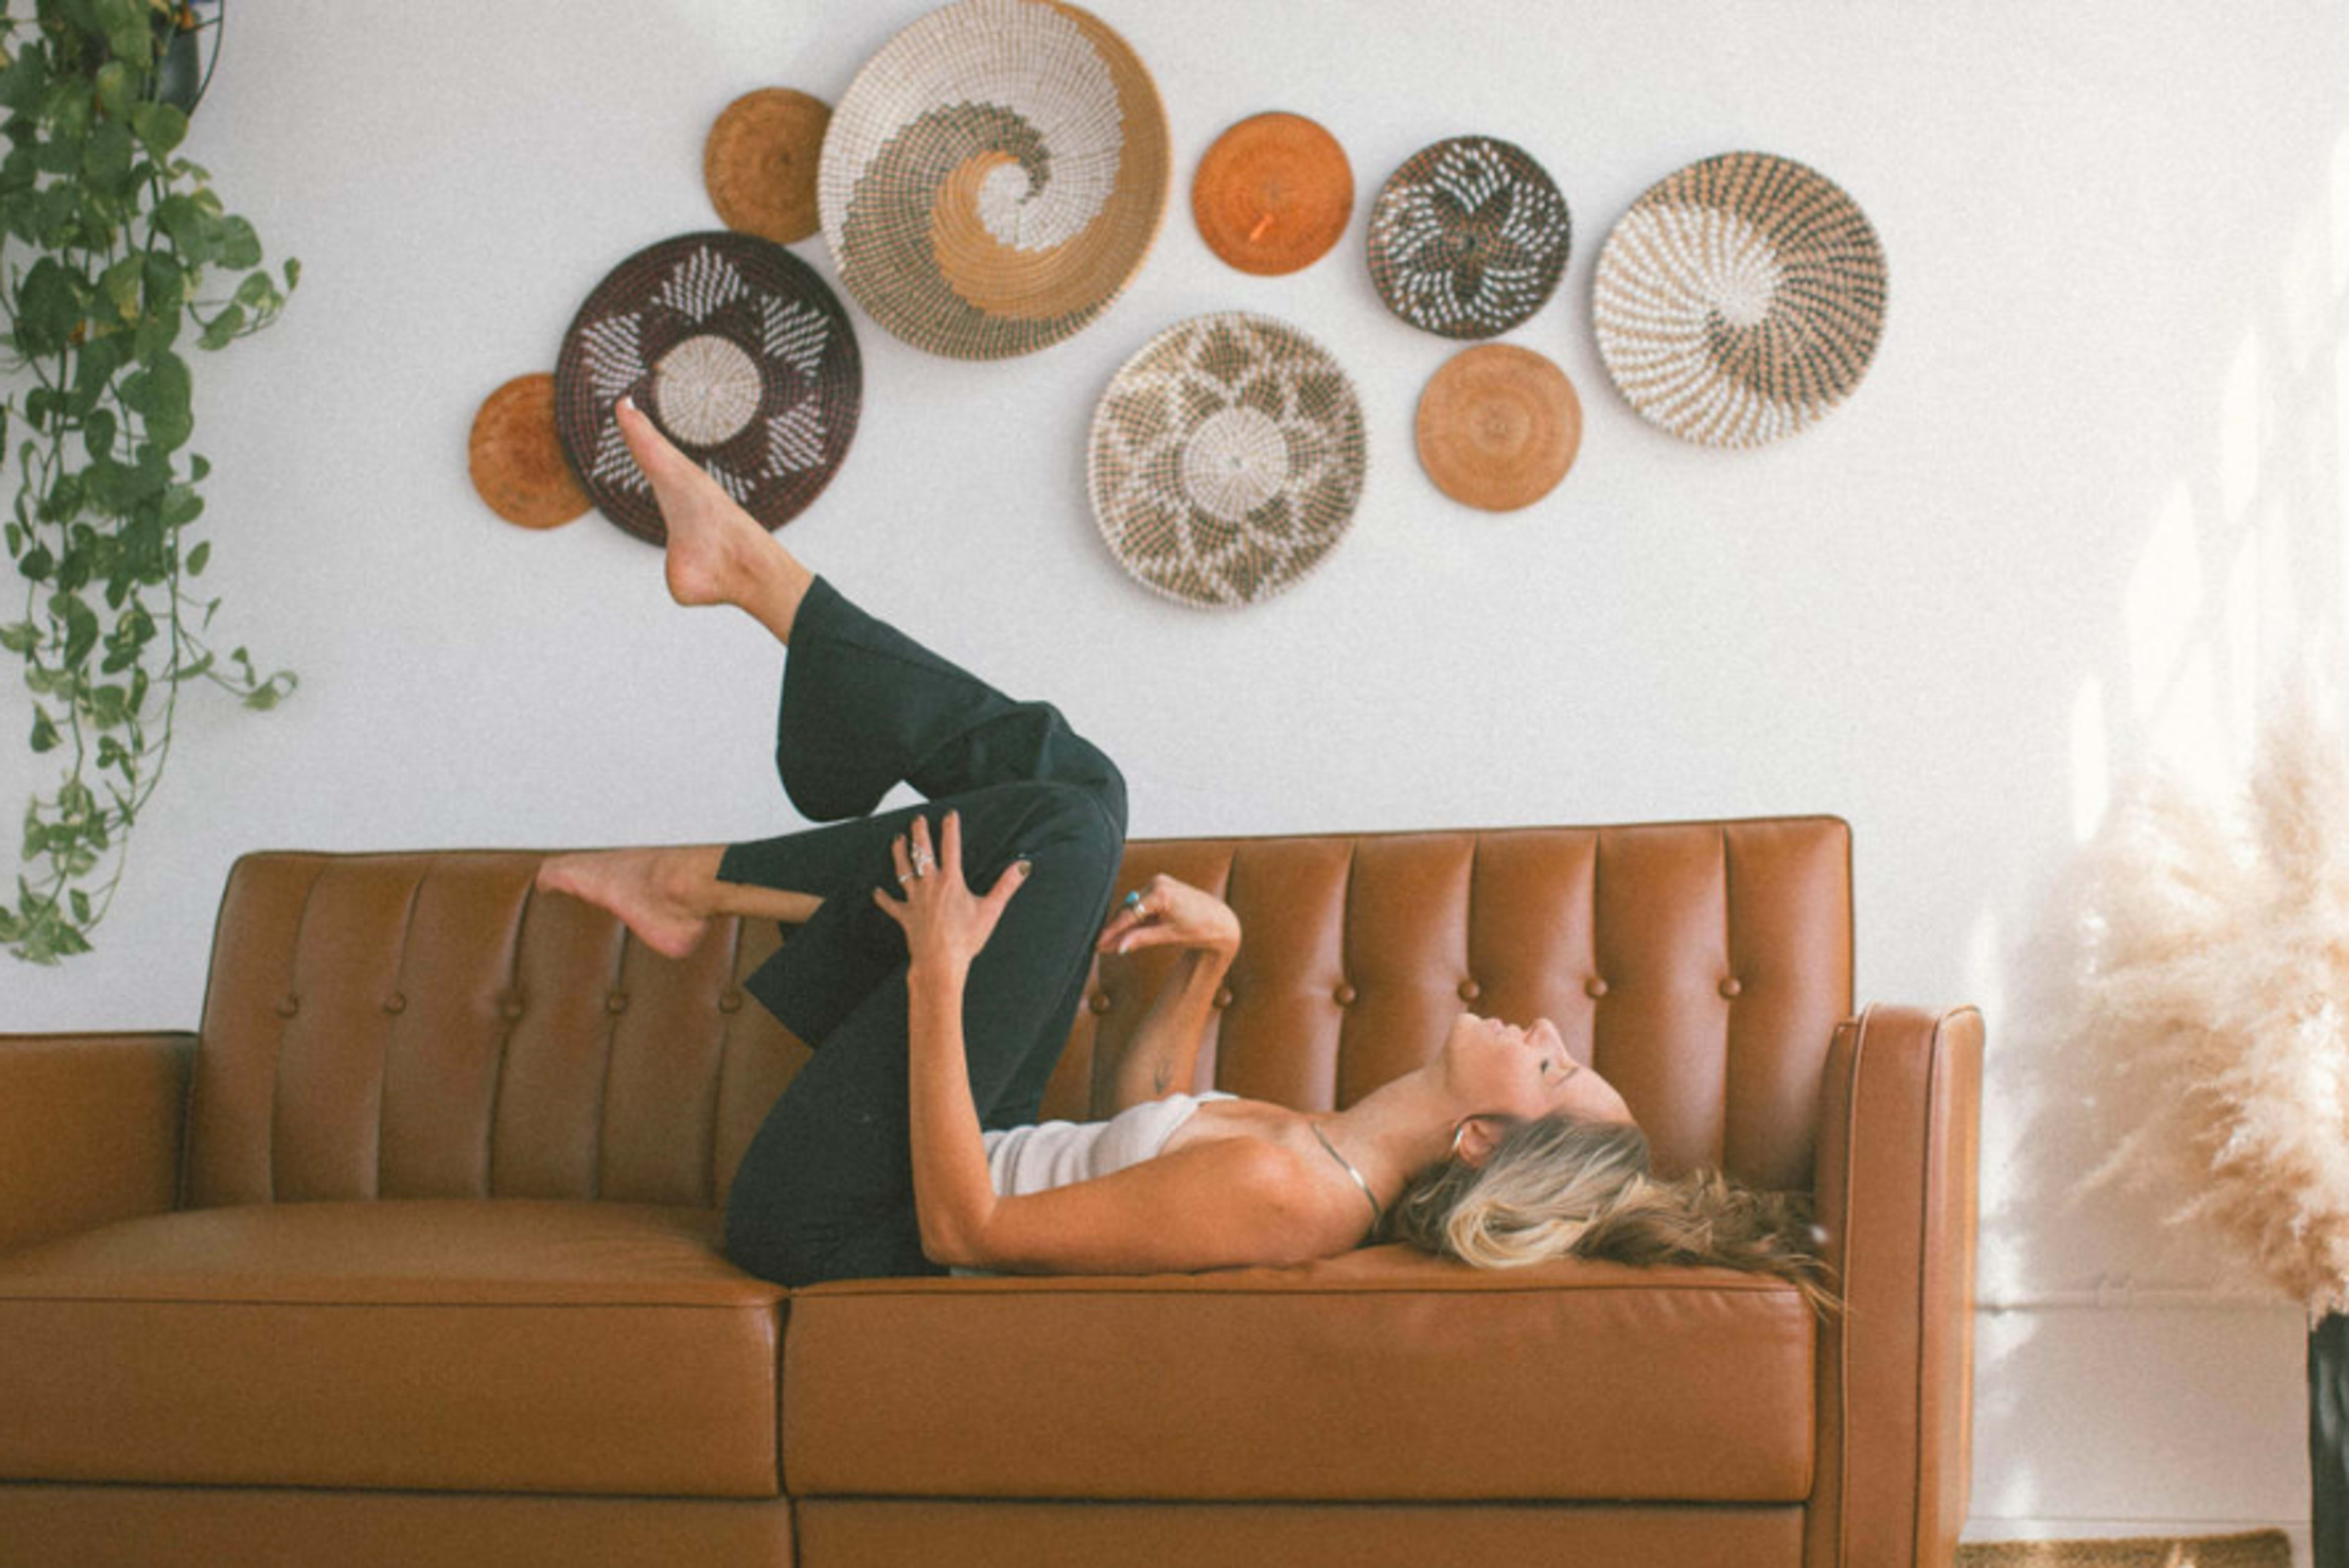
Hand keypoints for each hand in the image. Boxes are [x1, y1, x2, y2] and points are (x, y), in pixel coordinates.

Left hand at [871, 810, 1029, 976]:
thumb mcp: (991, 910)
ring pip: (903, 871)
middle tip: (917, 819)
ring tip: (897, 840)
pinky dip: (883, 898)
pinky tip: (876, 892)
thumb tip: (1023, 866)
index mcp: (950, 881)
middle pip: (922, 853)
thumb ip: (1006, 885)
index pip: (950, 847)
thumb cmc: (966, 938)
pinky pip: (891, 905)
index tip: (949, 814)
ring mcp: (914, 900)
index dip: (950, 828)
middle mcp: (929, 885)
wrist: (940, 961)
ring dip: (899, 854)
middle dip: (919, 833)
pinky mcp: (905, 916)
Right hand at [1095, 872, 1239, 956]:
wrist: (1221, 921)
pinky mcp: (1161, 886)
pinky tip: (1125, 932)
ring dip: (1124, 924)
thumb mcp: (1169, 935)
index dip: (1112, 931)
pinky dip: (1135, 918)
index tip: (1099, 943)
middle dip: (1115, 930)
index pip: (1129, 914)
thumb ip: (1142, 939)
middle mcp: (1158, 882)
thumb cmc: (1201, 928)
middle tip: (1100, 947)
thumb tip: (1119, 947)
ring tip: (1109, 943)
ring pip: (1134, 907)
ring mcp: (1159, 882)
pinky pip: (1142, 903)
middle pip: (1129, 910)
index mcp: (1161, 893)